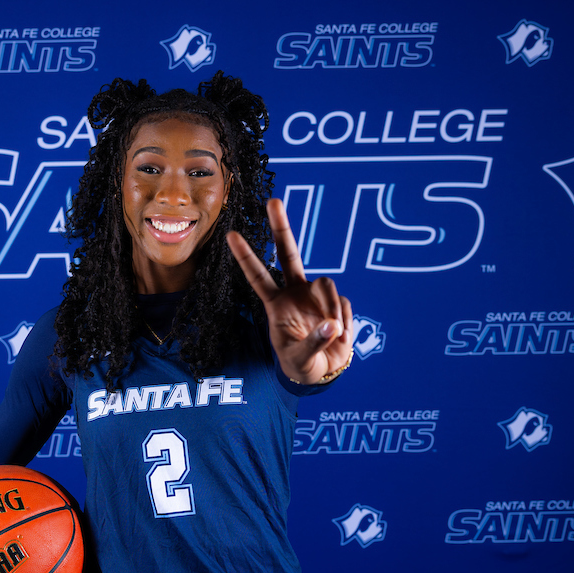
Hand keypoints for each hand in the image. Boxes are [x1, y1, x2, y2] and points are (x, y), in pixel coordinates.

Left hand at [227, 198, 353, 384]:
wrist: (322, 371)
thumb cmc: (301, 364)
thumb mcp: (300, 359)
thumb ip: (313, 342)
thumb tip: (332, 325)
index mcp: (276, 304)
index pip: (257, 276)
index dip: (245, 256)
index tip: (230, 234)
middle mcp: (294, 292)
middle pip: (288, 252)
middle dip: (281, 226)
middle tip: (272, 201)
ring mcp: (315, 295)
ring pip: (326, 283)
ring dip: (331, 307)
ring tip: (332, 333)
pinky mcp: (336, 302)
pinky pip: (343, 303)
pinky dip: (344, 321)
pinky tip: (339, 337)